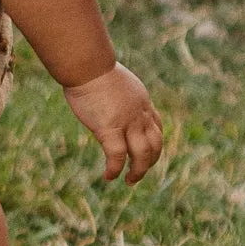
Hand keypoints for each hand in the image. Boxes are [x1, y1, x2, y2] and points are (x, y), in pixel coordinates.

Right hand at [63, 62, 161, 184]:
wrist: (87, 65)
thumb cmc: (92, 67)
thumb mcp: (114, 80)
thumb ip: (117, 94)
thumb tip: (106, 96)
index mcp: (141, 102)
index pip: (156, 126)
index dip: (154, 142)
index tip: (148, 152)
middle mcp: (140, 114)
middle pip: (155, 144)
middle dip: (150, 161)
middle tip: (138, 172)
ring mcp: (127, 122)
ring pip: (142, 154)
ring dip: (138, 171)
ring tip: (129, 181)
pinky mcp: (110, 129)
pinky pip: (117, 156)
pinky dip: (115, 169)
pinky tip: (109, 176)